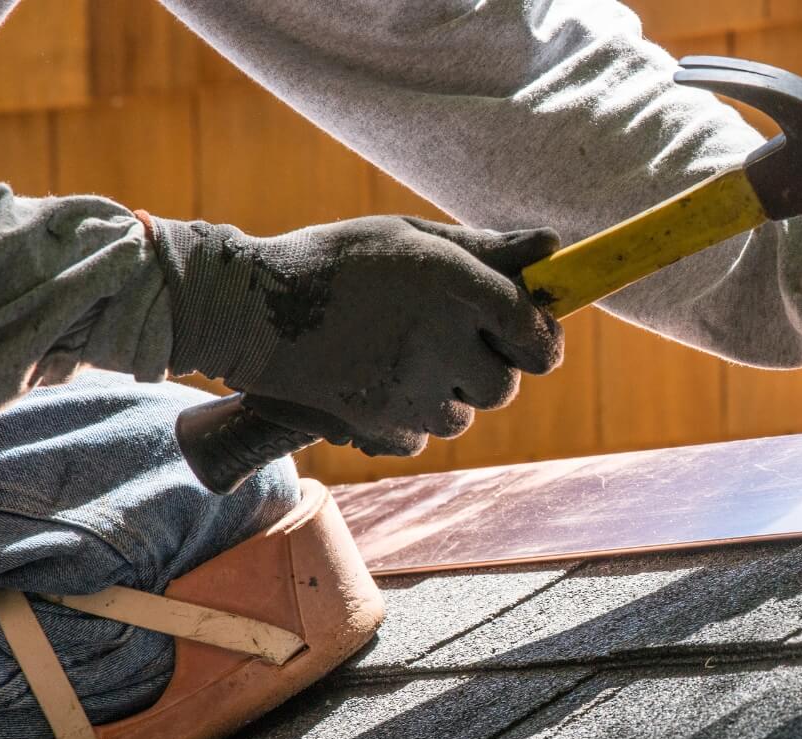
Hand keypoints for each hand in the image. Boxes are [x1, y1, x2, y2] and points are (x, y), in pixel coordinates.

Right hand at [150, 214, 560, 455]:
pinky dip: (408, 419)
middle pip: (504, 386)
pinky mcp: (379, 425)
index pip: (535, 334)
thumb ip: (486, 249)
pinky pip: (421, 437)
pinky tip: (375, 382)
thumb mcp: (411, 237)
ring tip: (402, 358)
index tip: (531, 338)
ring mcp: (410, 390)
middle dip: (487, 370)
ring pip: (464, 416)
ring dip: (447, 395)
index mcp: (454, 286)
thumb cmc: (338, 261)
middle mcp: (440, 341)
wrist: (248, 308)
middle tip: (449, 344)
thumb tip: (554, 248)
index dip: (541, 340)